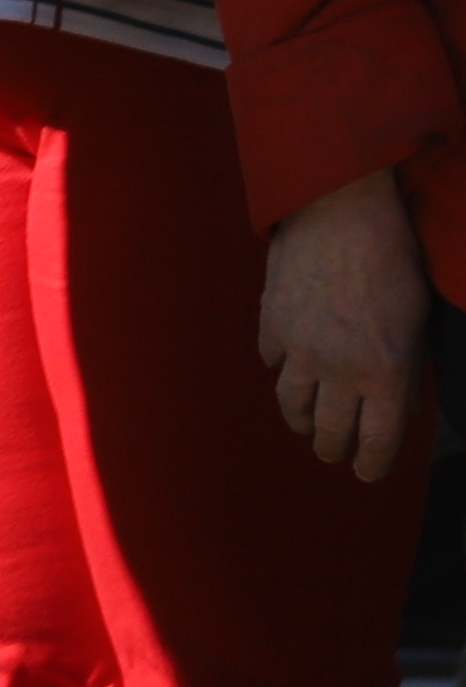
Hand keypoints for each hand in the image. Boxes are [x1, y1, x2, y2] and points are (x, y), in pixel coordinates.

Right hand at [267, 169, 435, 482]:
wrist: (342, 214)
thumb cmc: (393, 263)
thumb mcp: (416, 324)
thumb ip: (407, 373)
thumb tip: (399, 408)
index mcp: (384, 373)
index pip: (376, 441)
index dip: (372, 465)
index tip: (367, 473)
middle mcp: (338, 369)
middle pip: (328, 432)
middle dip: (332, 448)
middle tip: (334, 452)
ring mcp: (299, 347)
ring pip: (292, 404)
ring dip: (300, 419)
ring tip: (306, 422)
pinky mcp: (271, 323)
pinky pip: (273, 362)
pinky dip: (283, 369)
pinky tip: (291, 366)